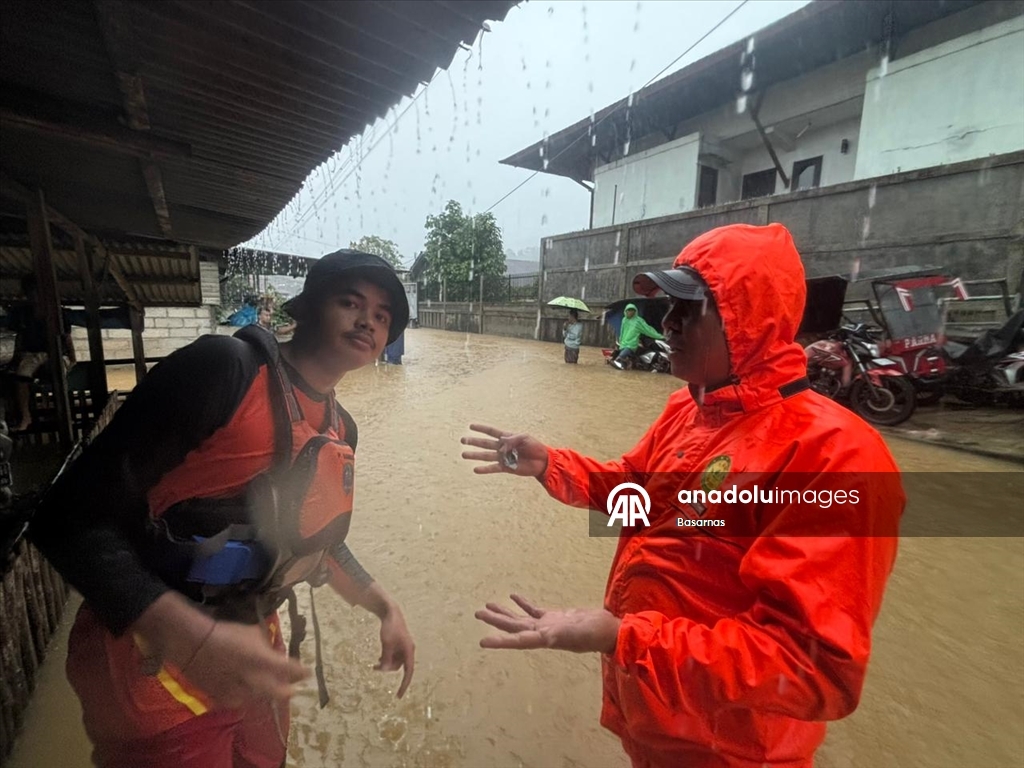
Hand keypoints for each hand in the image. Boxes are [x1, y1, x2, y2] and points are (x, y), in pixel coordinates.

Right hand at [173, 620, 309, 709]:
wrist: (193, 644)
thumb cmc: (226, 632)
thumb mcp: (253, 632)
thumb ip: (266, 646)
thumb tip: (274, 652)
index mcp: (263, 661)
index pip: (290, 669)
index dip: (302, 672)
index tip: (309, 673)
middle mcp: (254, 680)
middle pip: (279, 693)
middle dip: (288, 690)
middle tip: (294, 688)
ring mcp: (238, 692)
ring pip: (260, 699)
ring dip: (266, 694)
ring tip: (269, 688)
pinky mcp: (222, 699)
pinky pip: (240, 701)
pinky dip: (245, 696)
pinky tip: (245, 690)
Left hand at [376, 603, 414, 698]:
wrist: (391, 613)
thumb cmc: (390, 627)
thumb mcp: (386, 644)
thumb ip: (386, 658)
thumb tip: (385, 670)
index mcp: (409, 651)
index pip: (408, 673)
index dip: (404, 685)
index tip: (398, 696)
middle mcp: (408, 651)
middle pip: (398, 667)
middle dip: (387, 669)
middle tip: (374, 668)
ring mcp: (403, 648)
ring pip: (394, 662)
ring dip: (385, 664)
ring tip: (375, 664)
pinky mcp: (398, 645)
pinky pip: (393, 657)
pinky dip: (386, 659)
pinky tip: (378, 659)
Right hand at [460, 424, 549, 477]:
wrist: (543, 461)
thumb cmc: (535, 446)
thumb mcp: (525, 437)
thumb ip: (512, 439)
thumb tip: (501, 445)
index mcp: (507, 437)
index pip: (491, 432)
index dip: (481, 428)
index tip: (470, 426)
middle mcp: (503, 447)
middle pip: (485, 443)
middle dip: (474, 441)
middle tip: (462, 440)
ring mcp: (503, 458)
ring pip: (486, 456)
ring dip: (475, 455)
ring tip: (463, 454)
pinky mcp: (506, 468)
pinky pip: (493, 468)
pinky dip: (485, 469)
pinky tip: (475, 469)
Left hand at [475, 594, 620, 654]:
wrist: (609, 630)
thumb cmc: (595, 634)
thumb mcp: (577, 635)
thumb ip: (561, 635)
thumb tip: (546, 638)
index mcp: (544, 639)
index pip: (518, 641)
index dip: (500, 642)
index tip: (482, 642)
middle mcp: (542, 634)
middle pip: (513, 628)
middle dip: (495, 621)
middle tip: (477, 613)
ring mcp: (547, 625)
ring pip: (520, 619)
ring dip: (504, 613)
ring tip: (487, 605)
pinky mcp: (554, 617)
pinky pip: (534, 610)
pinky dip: (523, 604)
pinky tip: (513, 596)